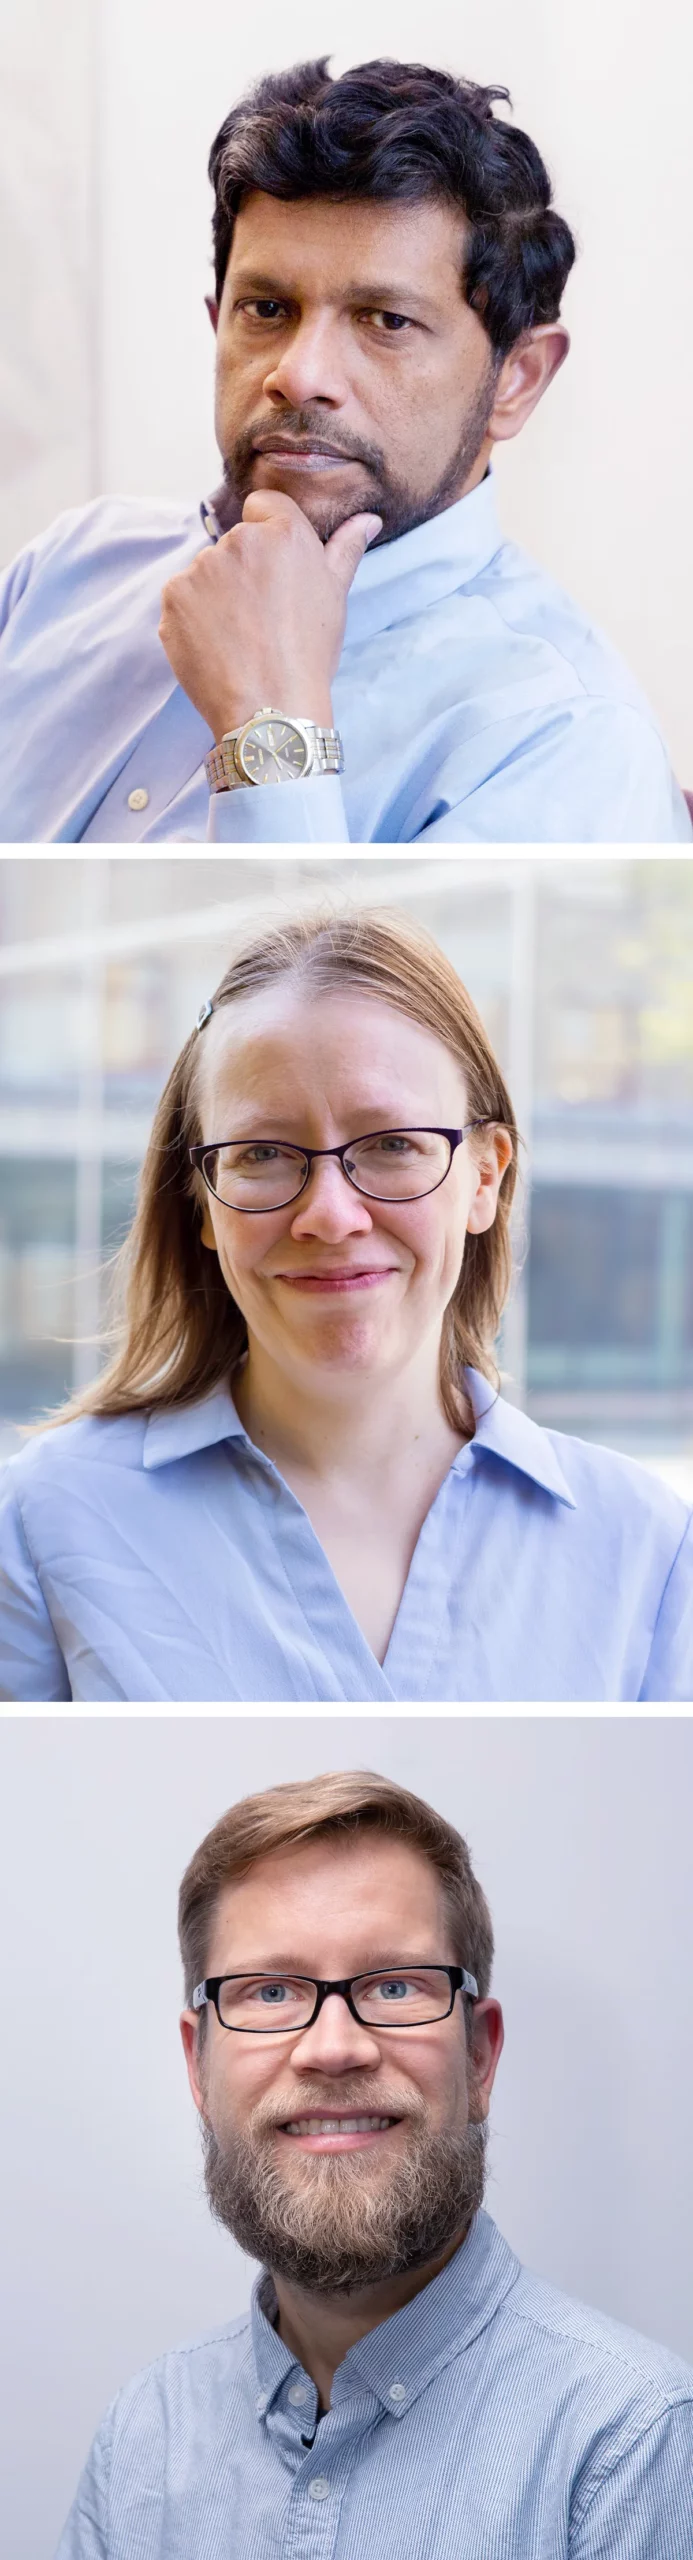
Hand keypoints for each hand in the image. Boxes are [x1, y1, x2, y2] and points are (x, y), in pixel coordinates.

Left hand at [158, 488, 381, 740]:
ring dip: (217, 594)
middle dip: (244, 570)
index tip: (274, 572)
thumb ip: (345, 549)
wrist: (270, 707)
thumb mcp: (335, 597)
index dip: (268, 537)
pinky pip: (183, 598)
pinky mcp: (173, 597)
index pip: (263, 505)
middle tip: (262, 616)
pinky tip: (216, 644)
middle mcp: (238, 540)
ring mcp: (201, 568)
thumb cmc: (309, 653)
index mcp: (283, 532)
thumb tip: (368, 519)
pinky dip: (194, 618)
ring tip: (239, 635)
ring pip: (207, 571)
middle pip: (234, 542)